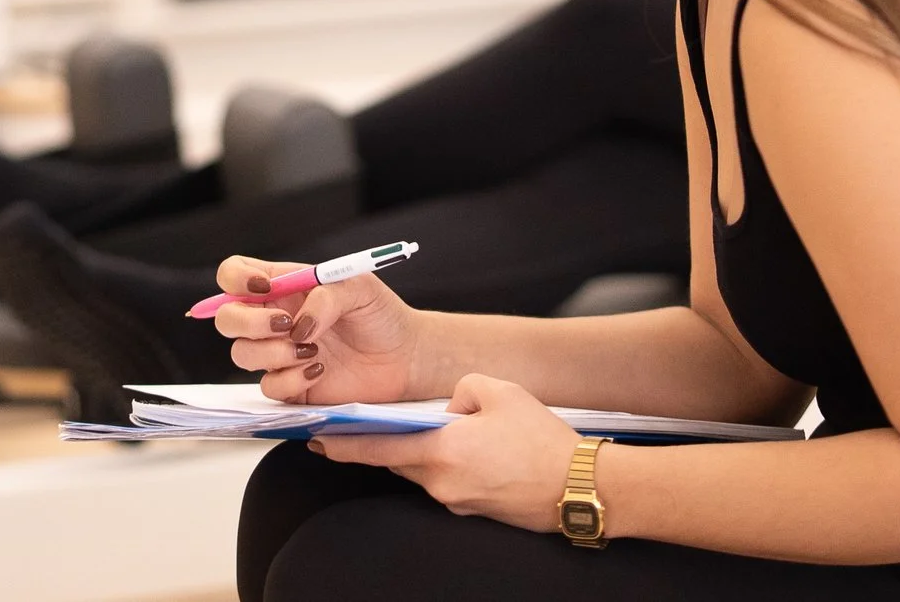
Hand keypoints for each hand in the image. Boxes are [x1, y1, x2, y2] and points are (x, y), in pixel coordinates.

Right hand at [212, 255, 422, 404]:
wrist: (406, 357)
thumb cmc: (381, 315)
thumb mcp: (359, 286)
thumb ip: (325, 295)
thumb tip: (298, 325)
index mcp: (283, 286)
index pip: (233, 275)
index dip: (235, 279)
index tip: (264, 288)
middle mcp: (274, 319)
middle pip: (226, 318)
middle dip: (248, 322)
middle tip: (286, 325)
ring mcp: (279, 354)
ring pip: (242, 354)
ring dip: (275, 353)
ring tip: (313, 350)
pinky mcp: (291, 386)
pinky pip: (270, 386)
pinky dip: (292, 379)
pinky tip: (320, 369)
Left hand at [314, 374, 580, 530]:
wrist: (581, 487)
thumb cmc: (542, 441)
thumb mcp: (500, 392)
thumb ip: (462, 389)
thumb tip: (449, 406)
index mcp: (442, 452)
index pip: (378, 448)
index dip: (344, 444)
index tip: (318, 440)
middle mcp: (442, 483)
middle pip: (401, 459)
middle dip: (394, 440)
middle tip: (379, 423)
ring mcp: (458, 501)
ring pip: (427, 470)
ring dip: (429, 451)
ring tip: (456, 429)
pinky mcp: (475, 510)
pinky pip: (450, 482)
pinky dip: (453, 464)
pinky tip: (478, 449)